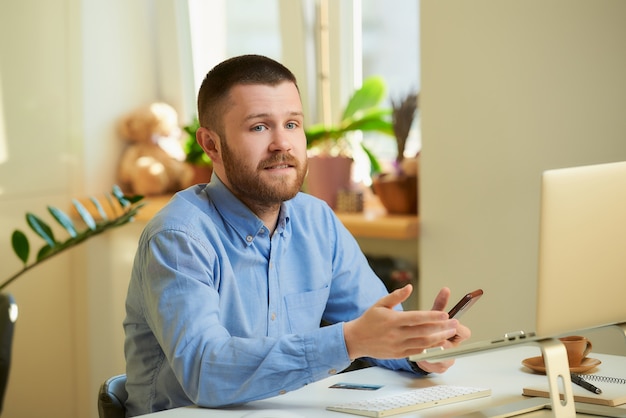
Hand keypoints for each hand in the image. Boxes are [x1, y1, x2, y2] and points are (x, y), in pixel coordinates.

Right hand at [343, 284, 458, 360]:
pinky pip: (417, 351)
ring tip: (450, 333)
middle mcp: (396, 334)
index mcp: (392, 320)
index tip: (445, 314)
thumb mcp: (380, 304)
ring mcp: (397, 345)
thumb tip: (410, 287)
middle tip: (454, 324)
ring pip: (422, 343)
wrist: (356, 339)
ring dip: (438, 338)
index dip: (432, 317)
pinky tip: (438, 342)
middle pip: (423, 332)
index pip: (416, 318)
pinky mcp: (398, 354)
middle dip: (441, 328)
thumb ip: (396, 296)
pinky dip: (429, 347)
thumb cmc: (369, 319)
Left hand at [414, 287, 471, 372]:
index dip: (457, 329)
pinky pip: (435, 365)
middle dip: (444, 342)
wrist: (423, 346)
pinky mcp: (439, 367)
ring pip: (443, 358)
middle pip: (453, 347)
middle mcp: (454, 348)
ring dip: (435, 353)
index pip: (464, 333)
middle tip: (438, 340)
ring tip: (427, 350)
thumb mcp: (434, 316)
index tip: (450, 324)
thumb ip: (440, 304)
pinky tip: (421, 358)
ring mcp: (448, 359)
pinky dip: (428, 361)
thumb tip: (445, 289)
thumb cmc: (429, 328)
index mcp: (456, 335)